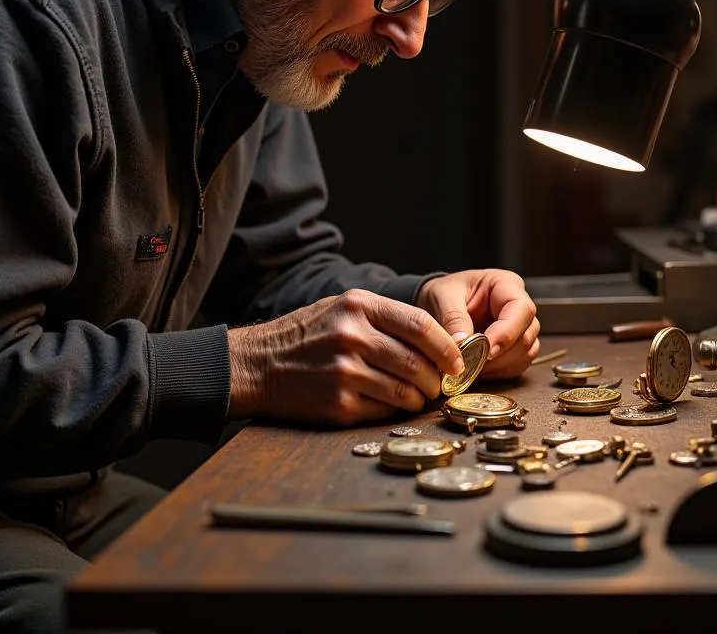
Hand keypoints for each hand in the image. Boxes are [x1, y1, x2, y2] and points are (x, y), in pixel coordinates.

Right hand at [226, 289, 465, 425]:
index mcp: (358, 306)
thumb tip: (438, 342)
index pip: (420, 325)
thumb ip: (386, 318)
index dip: (448, 346)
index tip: (459, 361)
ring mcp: (345, 372)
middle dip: (437, 378)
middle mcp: (352, 336)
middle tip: (441, 384)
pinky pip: (384, 411)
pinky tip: (387, 403)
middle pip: (418, 363)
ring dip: (419, 398)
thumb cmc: (306, 334)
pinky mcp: (338, 404)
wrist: (257, 364)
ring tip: (416, 396)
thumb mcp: (342, 307)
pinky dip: (394, 410)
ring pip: (406, 391)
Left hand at [415, 269, 538, 378]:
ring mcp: (521, 328)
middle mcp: (519, 306)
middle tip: (474, 363)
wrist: (440, 303)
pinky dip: (500, 372)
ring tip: (473, 366)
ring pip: (526, 352)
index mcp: (506, 285)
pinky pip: (518, 364)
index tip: (487, 351)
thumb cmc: (446, 292)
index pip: (521, 309)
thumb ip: (453, 318)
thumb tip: (462, 342)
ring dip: (501, 365)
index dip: (507, 333)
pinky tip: (480, 370)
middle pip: (527, 334)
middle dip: (501, 354)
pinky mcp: (516, 347)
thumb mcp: (443, 296)